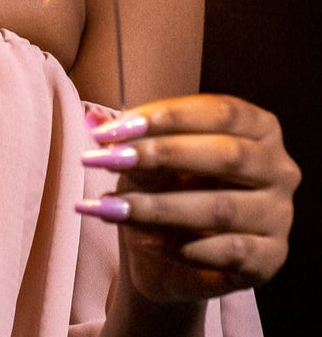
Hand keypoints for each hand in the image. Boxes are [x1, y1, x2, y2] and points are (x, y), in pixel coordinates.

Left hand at [78, 94, 299, 304]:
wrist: (165, 250)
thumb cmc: (161, 184)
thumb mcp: (145, 156)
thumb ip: (127, 138)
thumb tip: (93, 120)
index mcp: (257, 127)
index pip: (218, 112)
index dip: (165, 116)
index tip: (113, 129)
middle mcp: (279, 168)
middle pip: (225, 155)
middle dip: (158, 156)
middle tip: (104, 160)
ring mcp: (279, 215)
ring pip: (220, 209)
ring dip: (157, 207)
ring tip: (109, 206)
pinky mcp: (270, 260)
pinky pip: (226, 252)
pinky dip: (179, 246)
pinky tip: (142, 240)